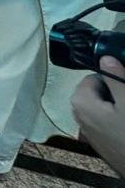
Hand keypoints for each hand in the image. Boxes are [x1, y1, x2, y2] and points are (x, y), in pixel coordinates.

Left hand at [72, 56, 124, 176]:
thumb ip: (116, 78)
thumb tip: (105, 57)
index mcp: (80, 102)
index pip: (93, 77)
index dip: (112, 78)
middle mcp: (78, 115)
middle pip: (97, 91)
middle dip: (114, 91)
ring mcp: (88, 130)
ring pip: (103, 106)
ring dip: (117, 103)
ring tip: (124, 107)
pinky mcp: (100, 141)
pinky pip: (107, 120)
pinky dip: (117, 117)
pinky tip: (124, 123)